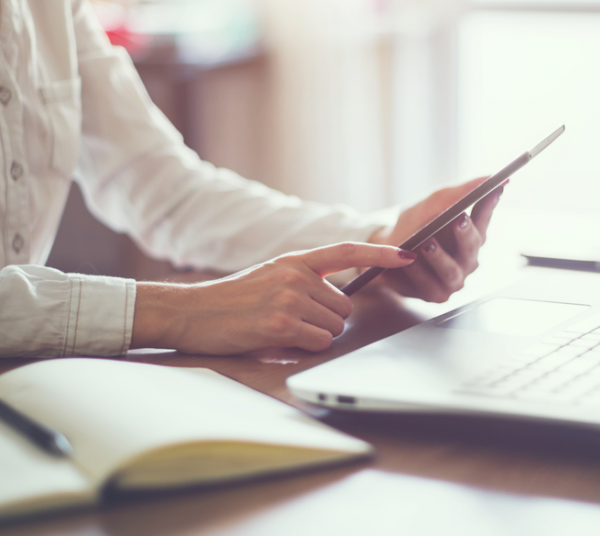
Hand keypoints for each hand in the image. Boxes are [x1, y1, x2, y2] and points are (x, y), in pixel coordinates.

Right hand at [131, 243, 416, 353]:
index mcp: (296, 260)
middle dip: (328, 321)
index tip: (408, 254)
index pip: (348, 251)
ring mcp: (290, 298)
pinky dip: (304, 348)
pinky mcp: (281, 324)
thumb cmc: (232, 301)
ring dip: (315, 336)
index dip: (380, 253)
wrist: (191, 312)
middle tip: (294, 322)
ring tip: (282, 330)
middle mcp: (296, 275)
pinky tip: (278, 340)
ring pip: (334, 327)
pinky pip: (318, 342)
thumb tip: (340, 303)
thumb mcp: (271, 277)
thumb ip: (305, 281)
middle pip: (345, 307)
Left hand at [369, 177, 504, 302]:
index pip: (484, 217)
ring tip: (427, 243)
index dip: (490, 204)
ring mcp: (453, 279)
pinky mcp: (435, 294)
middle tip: (458, 219)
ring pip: (451, 271)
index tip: (494, 190)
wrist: (384, 250)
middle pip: (472, 247)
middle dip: (465, 234)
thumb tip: (487, 177)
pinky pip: (428, 284)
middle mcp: (467, 259)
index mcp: (470, 235)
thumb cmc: (413, 225)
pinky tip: (409, 259)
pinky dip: (418, 272)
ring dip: (439, 256)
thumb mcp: (431, 203)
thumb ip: (457, 192)